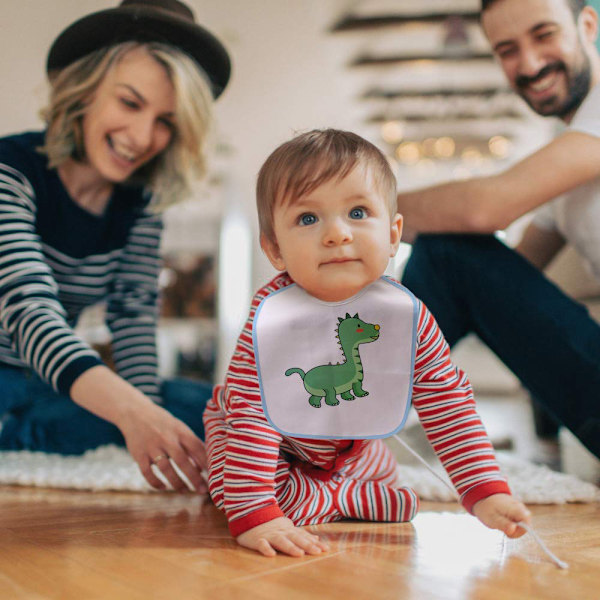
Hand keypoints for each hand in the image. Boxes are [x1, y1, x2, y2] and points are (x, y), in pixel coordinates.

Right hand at [70, 366, 206, 493]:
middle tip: (203, 490)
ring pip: (166, 469)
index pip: (197, 447)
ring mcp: (152, 447)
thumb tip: (204, 466)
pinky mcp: (139, 454)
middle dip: (194, 478)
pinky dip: (155, 482)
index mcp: (180, 431)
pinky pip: (147, 472)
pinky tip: (163, 488)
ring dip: (177, 483)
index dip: (206, 462)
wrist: (136, 413)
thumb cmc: (164, 424)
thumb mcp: (179, 428)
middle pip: (183, 461)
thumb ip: (191, 445)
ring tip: (186, 491)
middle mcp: (167, 438)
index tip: (214, 475)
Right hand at [236, 517, 329, 556]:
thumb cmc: (272, 525)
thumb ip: (302, 534)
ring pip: (281, 541)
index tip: (326, 549)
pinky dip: (266, 549)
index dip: (314, 543)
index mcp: (289, 530)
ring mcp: (270, 535)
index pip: (303, 536)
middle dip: (307, 545)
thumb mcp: (288, 528)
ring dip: (290, 547)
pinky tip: (271, 555)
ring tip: (299, 554)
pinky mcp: (257, 539)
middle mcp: (282, 532)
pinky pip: (262, 544)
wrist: (251, 513)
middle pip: (295, 538)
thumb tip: (318, 538)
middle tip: (317, 552)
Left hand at [472, 493, 530, 537]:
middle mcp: (521, 508)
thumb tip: (513, 529)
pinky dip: (511, 525)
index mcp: (516, 508)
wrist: (484, 496)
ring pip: (522, 526)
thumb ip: (503, 524)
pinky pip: (519, 523)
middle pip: (526, 526)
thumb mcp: (492, 518)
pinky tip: (504, 521)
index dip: (520, 531)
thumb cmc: (487, 507)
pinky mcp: (519, 513)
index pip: (527, 524)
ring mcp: (521, 510)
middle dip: (515, 531)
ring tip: (501, 523)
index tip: (509, 532)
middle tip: (502, 527)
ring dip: (512, 528)